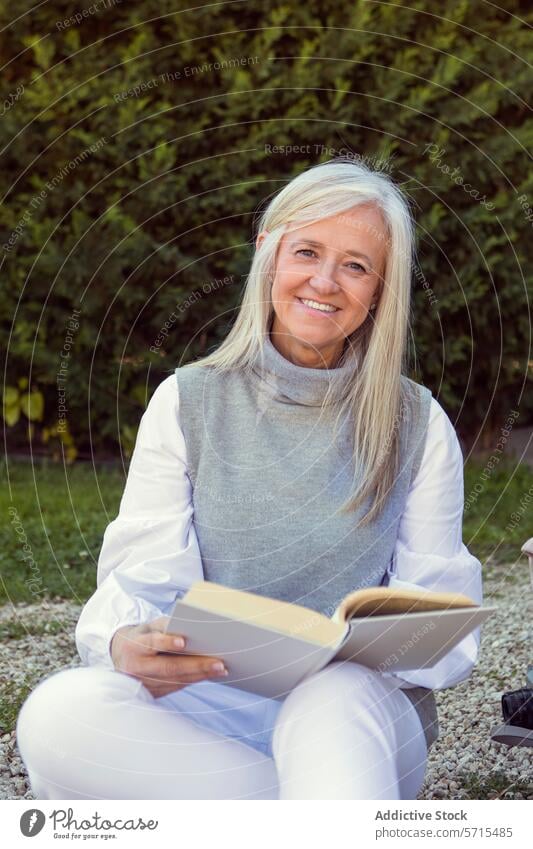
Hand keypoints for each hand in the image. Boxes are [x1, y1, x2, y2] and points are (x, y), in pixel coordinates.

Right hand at [110, 615, 228, 697]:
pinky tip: (209, 675)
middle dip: (195, 665)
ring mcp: (143, 683)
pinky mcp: (151, 693)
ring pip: (175, 680)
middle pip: (168, 667)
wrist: (120, 658)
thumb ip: (165, 626)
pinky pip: (175, 687)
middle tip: (218, 663)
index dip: (166, 643)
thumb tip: (189, 627)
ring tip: (220, 669)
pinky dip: (193, 680)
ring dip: (200, 675)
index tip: (183, 641)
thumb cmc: (140, 637)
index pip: (151, 644)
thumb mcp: (147, 627)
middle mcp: (136, 667)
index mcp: (133, 646)